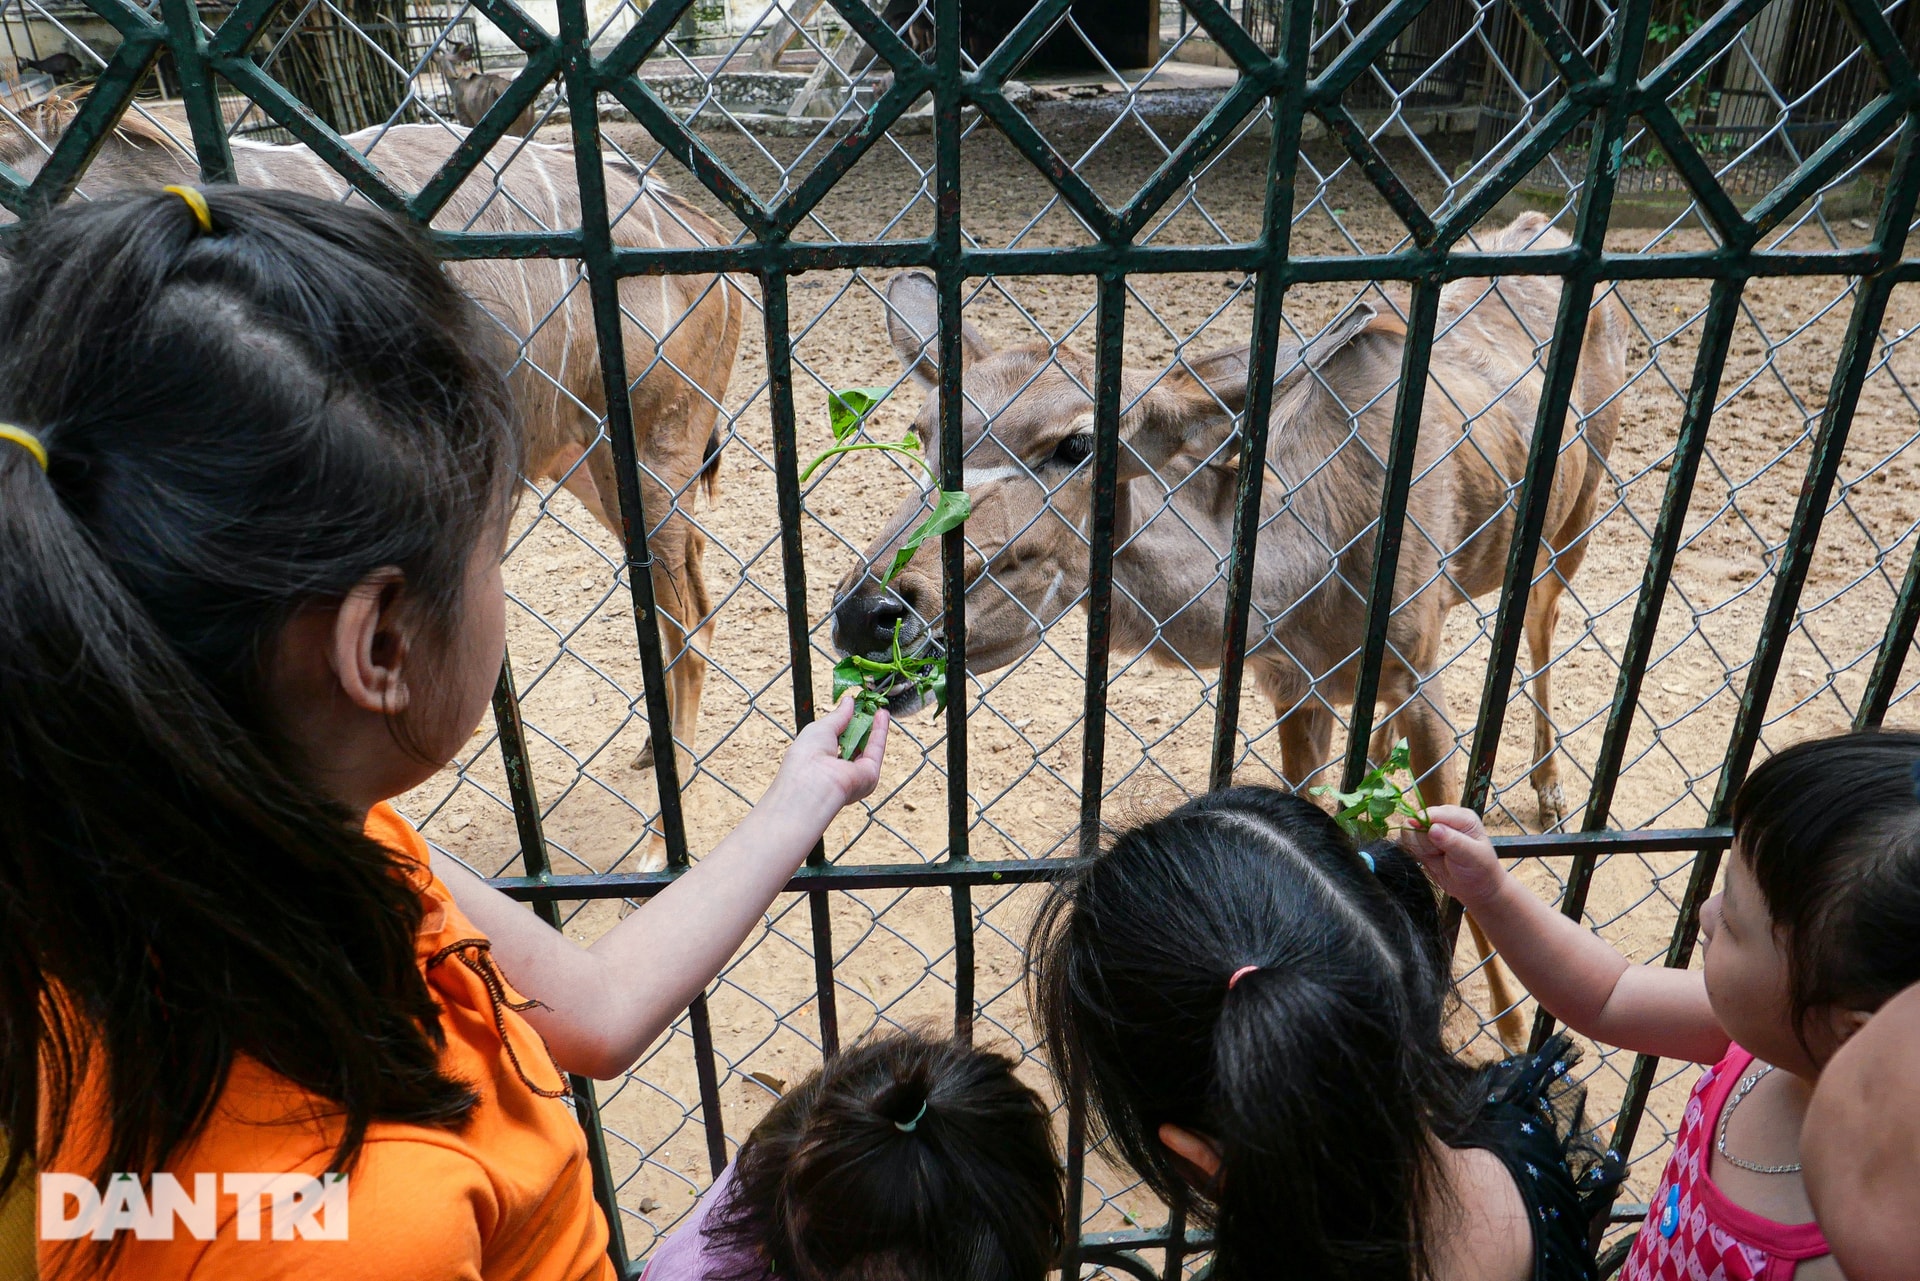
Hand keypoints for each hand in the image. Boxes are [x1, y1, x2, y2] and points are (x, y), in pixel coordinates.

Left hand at [765, 694, 888, 818]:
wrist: (812, 781)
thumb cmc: (807, 755)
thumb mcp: (821, 727)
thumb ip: (838, 716)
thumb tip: (849, 701)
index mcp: (821, 760)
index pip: (837, 740)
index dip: (846, 722)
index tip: (854, 706)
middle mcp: (839, 769)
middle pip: (855, 743)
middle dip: (862, 723)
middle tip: (868, 705)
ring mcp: (855, 774)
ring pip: (868, 746)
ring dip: (874, 726)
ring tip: (878, 706)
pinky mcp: (869, 775)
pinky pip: (876, 750)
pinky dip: (880, 731)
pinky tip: (882, 714)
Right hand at [1398, 804, 1503, 908]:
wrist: (1475, 888)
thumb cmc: (1480, 869)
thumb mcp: (1471, 856)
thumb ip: (1453, 841)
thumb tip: (1433, 828)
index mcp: (1461, 816)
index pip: (1435, 813)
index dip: (1425, 822)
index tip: (1428, 836)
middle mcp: (1444, 820)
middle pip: (1418, 821)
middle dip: (1426, 840)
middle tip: (1442, 853)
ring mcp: (1431, 831)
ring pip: (1410, 832)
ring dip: (1421, 848)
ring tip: (1439, 856)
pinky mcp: (1422, 843)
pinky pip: (1407, 842)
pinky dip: (1416, 852)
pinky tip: (1431, 858)